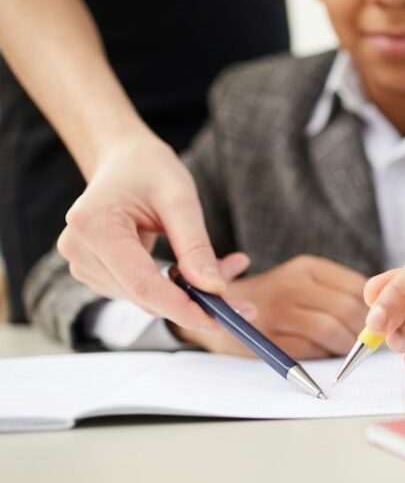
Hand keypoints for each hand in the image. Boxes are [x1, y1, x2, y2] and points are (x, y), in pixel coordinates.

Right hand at [57, 132, 237, 331]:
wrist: (123, 161)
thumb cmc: (149, 170)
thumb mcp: (180, 199)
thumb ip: (195, 245)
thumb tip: (214, 289)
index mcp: (94, 226)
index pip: (143, 286)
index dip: (185, 309)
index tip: (224, 321)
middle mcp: (80, 251)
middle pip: (147, 298)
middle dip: (198, 304)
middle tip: (245, 304)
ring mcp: (85, 266)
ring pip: (149, 300)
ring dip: (191, 294)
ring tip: (228, 266)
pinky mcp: (98, 274)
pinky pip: (145, 293)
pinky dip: (177, 289)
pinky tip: (199, 269)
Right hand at [175, 255, 368, 359]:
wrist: (211, 308)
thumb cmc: (269, 299)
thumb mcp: (300, 280)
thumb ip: (332, 291)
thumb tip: (377, 311)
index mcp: (306, 267)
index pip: (358, 287)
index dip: (372, 309)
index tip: (375, 322)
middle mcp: (292, 284)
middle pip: (349, 310)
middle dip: (362, 332)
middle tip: (364, 344)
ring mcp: (278, 311)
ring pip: (333, 331)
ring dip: (345, 348)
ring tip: (344, 352)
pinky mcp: (267, 338)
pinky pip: (310, 350)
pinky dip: (323, 357)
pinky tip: (321, 355)